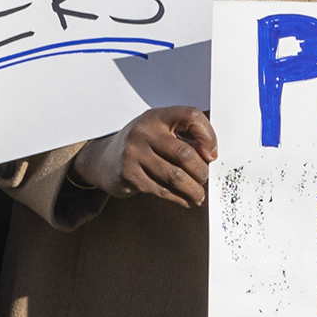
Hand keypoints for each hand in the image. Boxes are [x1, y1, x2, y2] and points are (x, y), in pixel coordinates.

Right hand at [73, 105, 216, 207]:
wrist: (104, 159)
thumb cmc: (142, 145)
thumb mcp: (161, 131)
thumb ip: (185, 138)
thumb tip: (210, 156)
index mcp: (158, 116)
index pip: (191, 116)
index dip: (208, 135)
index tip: (212, 153)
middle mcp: (144, 132)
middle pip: (185, 154)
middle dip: (201, 171)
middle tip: (204, 178)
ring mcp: (134, 153)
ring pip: (175, 176)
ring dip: (193, 189)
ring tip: (199, 194)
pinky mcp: (129, 175)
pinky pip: (162, 190)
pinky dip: (180, 198)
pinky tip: (187, 200)